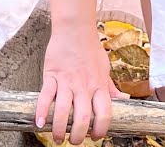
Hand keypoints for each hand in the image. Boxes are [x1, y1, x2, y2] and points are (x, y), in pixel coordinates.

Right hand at [35, 24, 127, 143]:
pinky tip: (40, 123)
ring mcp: (67, 81)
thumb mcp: (105, 69)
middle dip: (78, 135)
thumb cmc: (91, 49)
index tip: (96, 137)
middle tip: (74, 141)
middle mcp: (84, 86)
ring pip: (63, 111)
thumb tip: (125, 99)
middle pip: (82, 117)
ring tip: (57, 138)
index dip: (101, 129)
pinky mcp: (52, 76)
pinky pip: (46, 96)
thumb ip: (111, 88)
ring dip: (59, 129)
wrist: (75, 29)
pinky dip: (42, 111)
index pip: (104, 113)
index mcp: (99, 85)